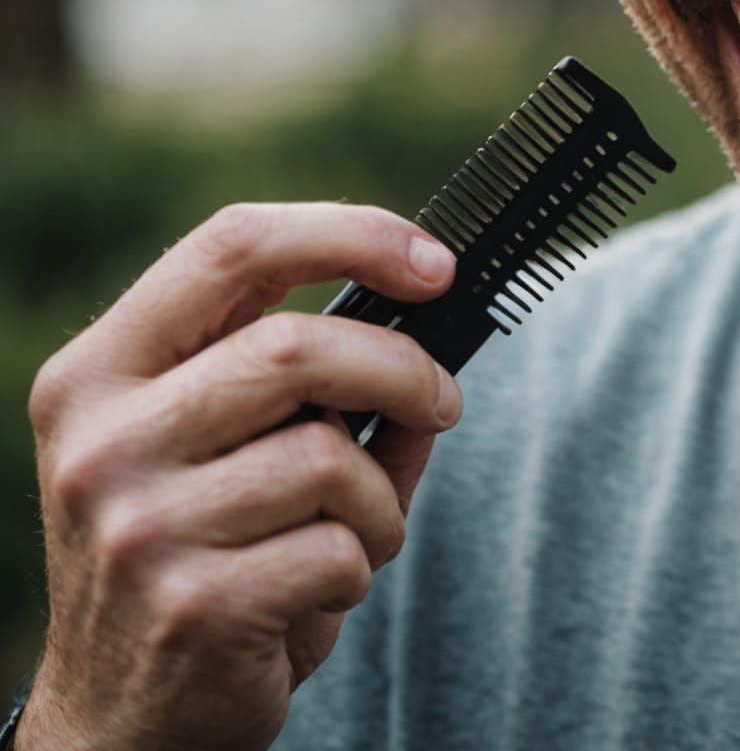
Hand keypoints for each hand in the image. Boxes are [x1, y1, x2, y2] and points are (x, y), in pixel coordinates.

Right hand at [18, 203, 461, 750]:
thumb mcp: (209, 442)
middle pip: (297, 347)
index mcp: (100, 369)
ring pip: (330, 454)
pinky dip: (359, 567)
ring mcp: (137, 525)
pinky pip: (339, 548)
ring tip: (353, 533)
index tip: (435, 264)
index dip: (350, 234)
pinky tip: (314, 594)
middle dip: (403, 369)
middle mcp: (101, 439)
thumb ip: (298, 374)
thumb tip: (427, 311)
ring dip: (379, 498)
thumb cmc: (193, 549)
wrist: (119, 724)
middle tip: (443, 402)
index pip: (232, 246)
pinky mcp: (191, 605)